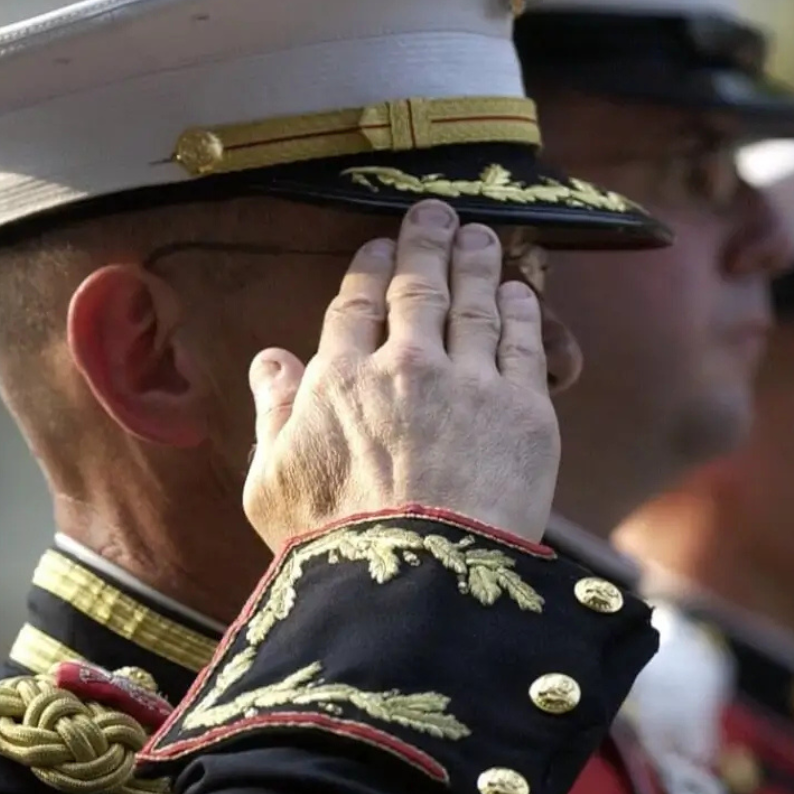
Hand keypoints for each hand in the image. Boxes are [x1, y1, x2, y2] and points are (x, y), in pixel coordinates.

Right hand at [242, 201, 559, 546]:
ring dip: (477, 263)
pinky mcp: (523, 408)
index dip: (369, 269)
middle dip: (426, 243)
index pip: (356, 305)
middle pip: (418, 287)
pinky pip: (522, 342)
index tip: (379, 245)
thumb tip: (271, 360)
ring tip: (481, 237)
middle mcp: (404, 365)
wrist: (417, 580)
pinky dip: (520, 309)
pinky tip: (519, 291)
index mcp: (338, 379)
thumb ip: (271, 414)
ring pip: (474, 304)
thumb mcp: (271, 484)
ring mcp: (468, 382)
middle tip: (437, 214)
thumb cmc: (333, 545)